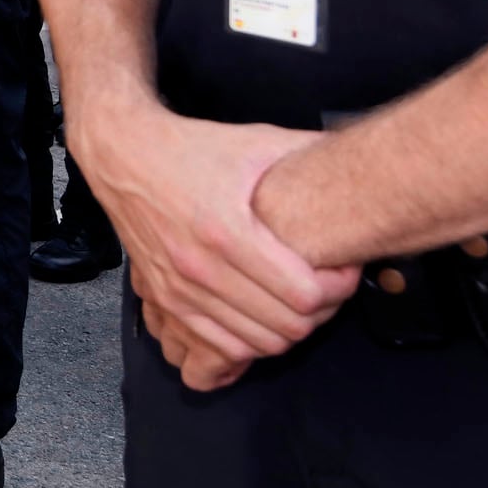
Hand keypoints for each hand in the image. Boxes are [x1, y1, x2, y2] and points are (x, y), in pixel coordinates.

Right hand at [74, 90, 356, 390]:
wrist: (123, 155)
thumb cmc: (192, 148)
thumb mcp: (257, 142)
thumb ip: (311, 151)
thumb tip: (364, 155)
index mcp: (227, 229)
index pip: (303, 293)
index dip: (337, 289)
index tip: (343, 270)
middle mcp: (200, 265)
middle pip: (285, 325)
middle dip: (319, 312)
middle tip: (327, 288)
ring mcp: (179, 287)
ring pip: (257, 342)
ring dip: (287, 330)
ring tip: (297, 302)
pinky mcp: (165, 298)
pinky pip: (222, 345)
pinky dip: (251, 341)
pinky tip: (263, 314)